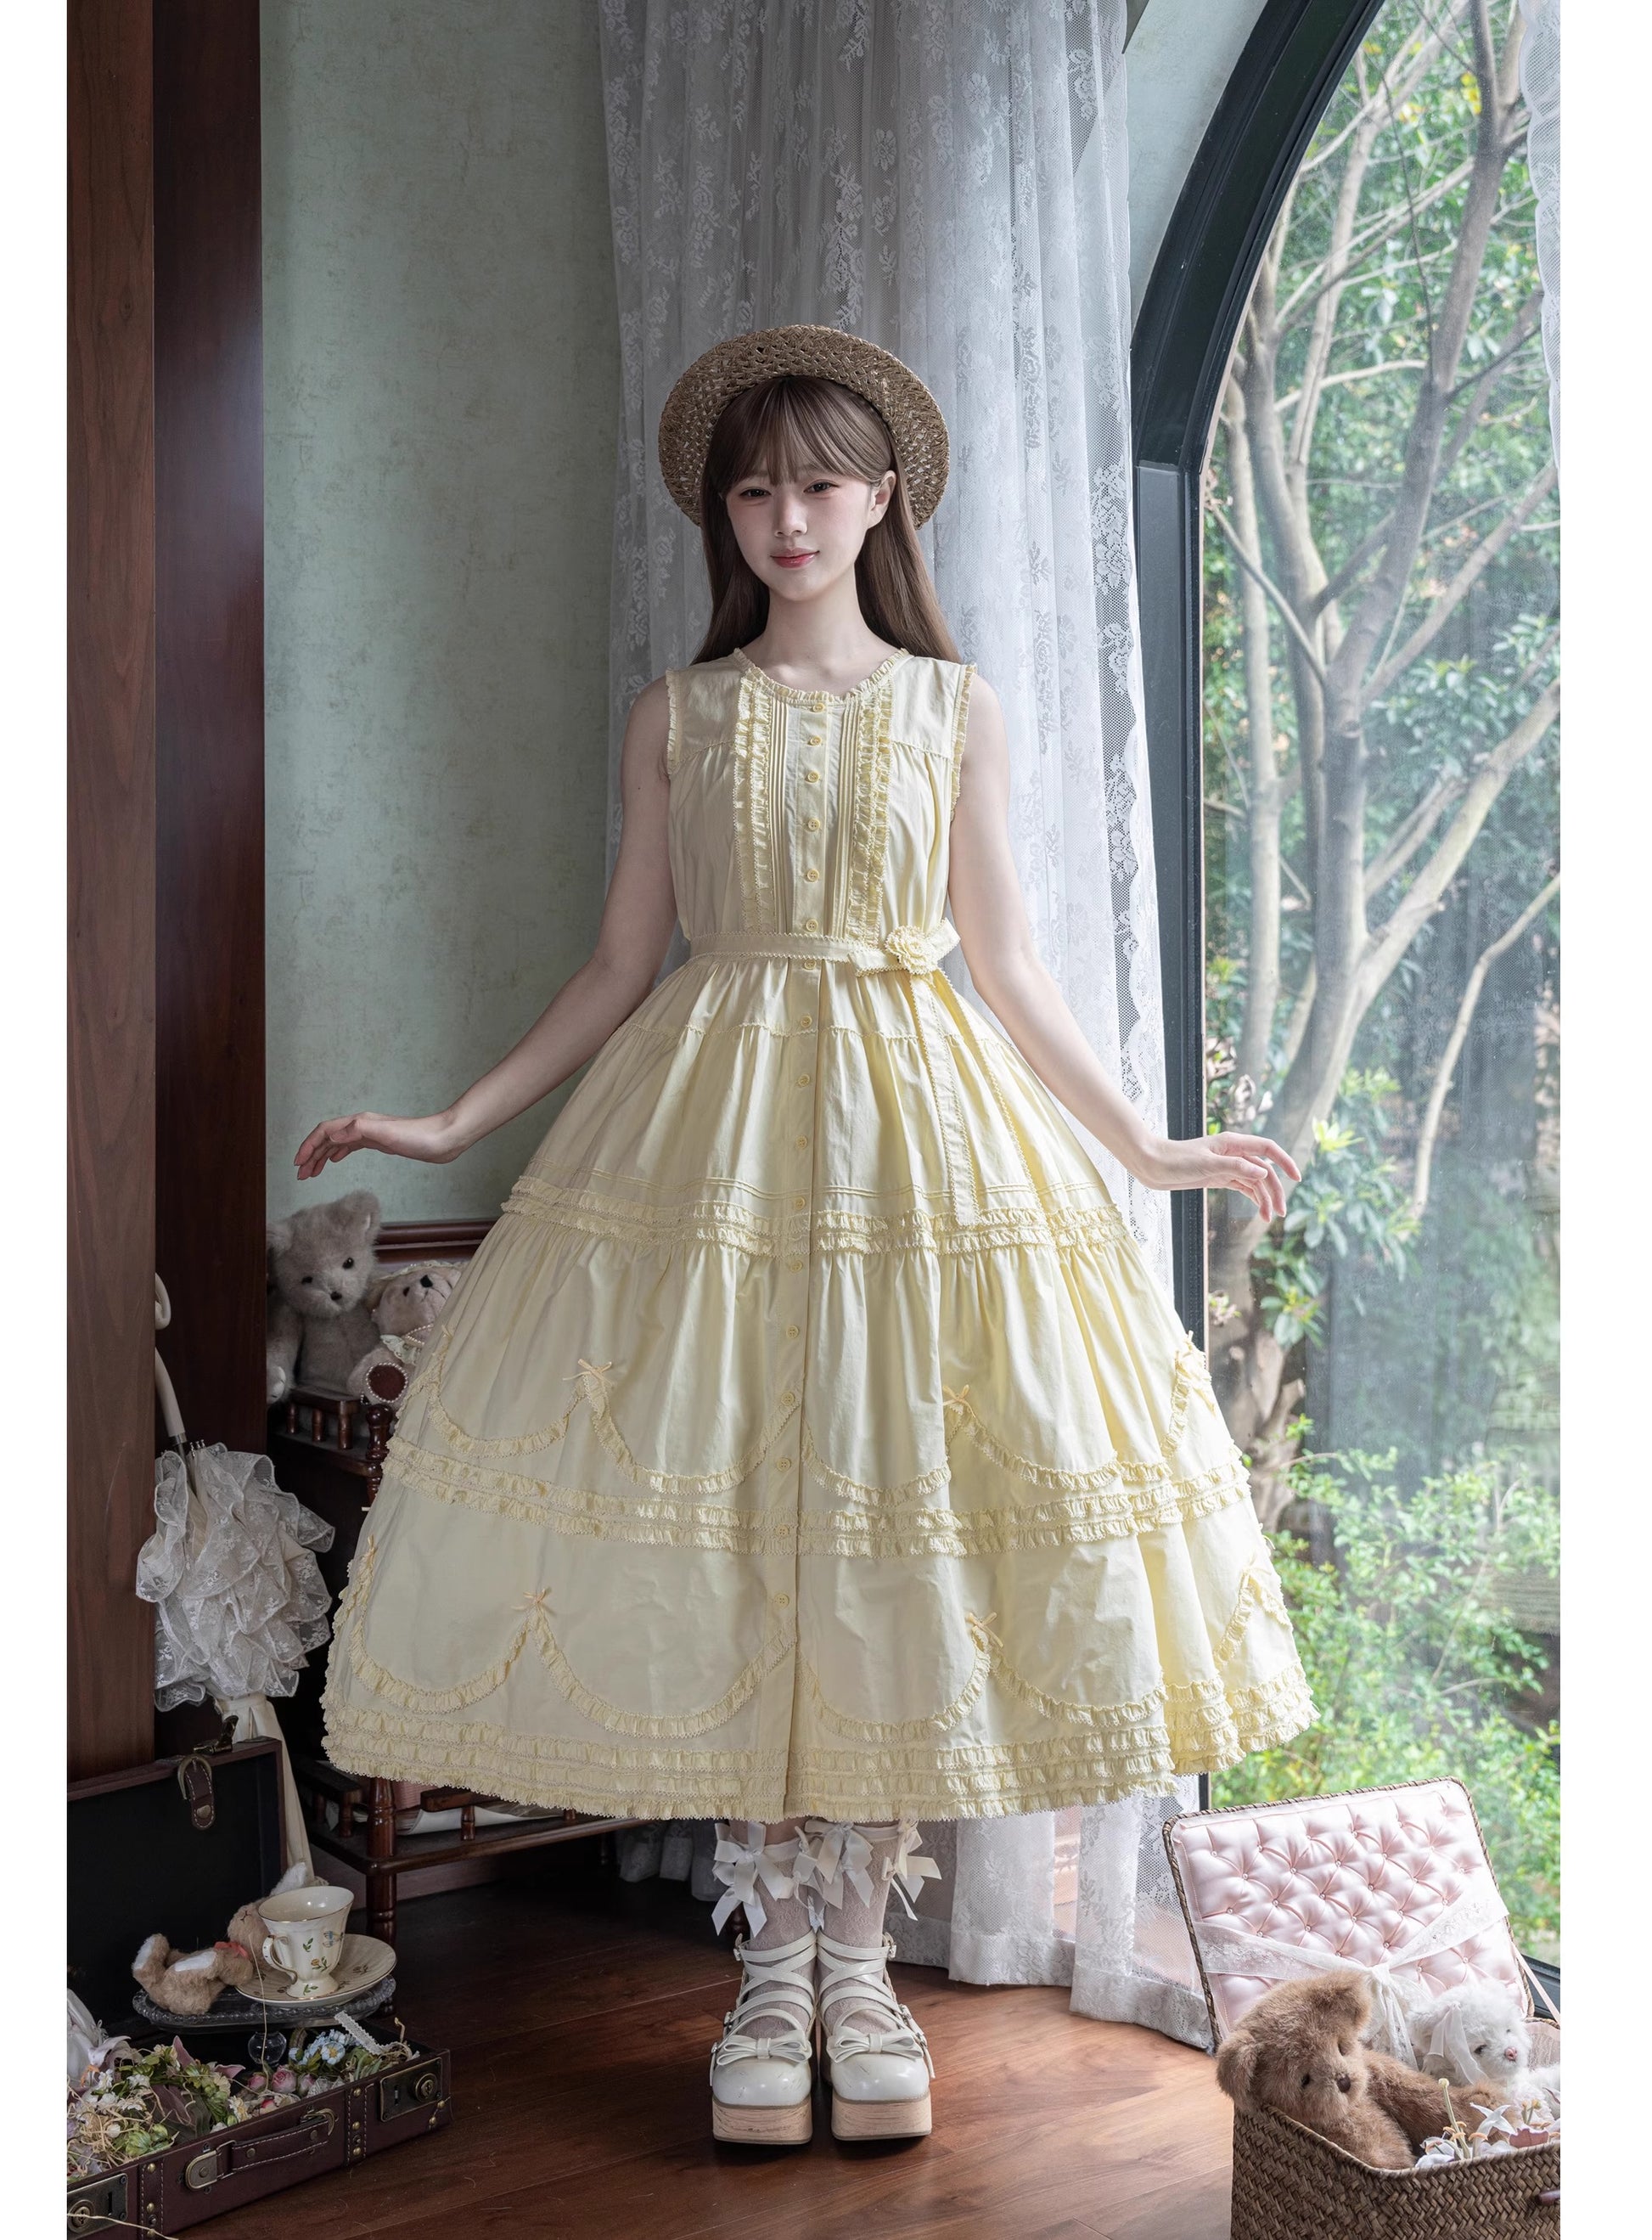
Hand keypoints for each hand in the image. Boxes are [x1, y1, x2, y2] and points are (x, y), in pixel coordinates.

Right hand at [293, 1109, 467, 1181]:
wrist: (442, 1140)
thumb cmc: (418, 1136)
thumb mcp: (386, 1133)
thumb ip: (358, 1131)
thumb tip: (332, 1137)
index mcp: (359, 1123)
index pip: (324, 1131)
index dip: (309, 1146)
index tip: (298, 1163)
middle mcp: (362, 1126)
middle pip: (328, 1138)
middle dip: (311, 1155)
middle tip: (301, 1175)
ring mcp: (370, 1134)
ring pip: (337, 1144)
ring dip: (322, 1156)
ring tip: (311, 1172)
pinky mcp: (379, 1143)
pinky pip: (351, 1147)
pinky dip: (338, 1154)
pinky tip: (334, 1161)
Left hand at [1137, 1131, 1300, 1221]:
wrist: (1151, 1165)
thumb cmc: (1176, 1161)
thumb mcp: (1207, 1165)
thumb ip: (1236, 1168)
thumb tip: (1264, 1172)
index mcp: (1233, 1143)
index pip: (1268, 1148)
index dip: (1284, 1161)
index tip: (1296, 1178)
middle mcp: (1233, 1153)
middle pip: (1264, 1170)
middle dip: (1275, 1190)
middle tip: (1280, 1213)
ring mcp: (1227, 1166)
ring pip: (1254, 1181)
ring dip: (1264, 1198)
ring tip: (1270, 1218)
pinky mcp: (1218, 1177)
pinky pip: (1243, 1186)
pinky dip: (1253, 1198)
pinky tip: (1260, 1211)